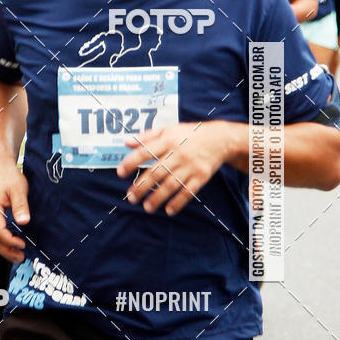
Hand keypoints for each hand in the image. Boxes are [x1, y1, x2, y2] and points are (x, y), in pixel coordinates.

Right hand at [0, 164, 29, 261]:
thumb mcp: (18, 189)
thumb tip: (24, 222)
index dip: (10, 241)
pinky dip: (3, 241)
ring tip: (18, 255)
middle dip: (6, 251)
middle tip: (21, 257)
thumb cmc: (9, 176)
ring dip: (4, 248)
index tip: (22, 245)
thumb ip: (20, 206)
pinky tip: (13, 244)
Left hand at [116, 121, 233, 214]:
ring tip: (146, 207)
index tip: (120, 173)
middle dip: (142, 187)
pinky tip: (168, 210)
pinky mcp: (201, 176)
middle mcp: (178, 154)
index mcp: (167, 140)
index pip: (145, 152)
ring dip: (157, 198)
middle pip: (156, 172)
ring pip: (171, 185)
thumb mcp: (168, 129)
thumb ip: (147, 136)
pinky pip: (188, 192)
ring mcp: (190, 166)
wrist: (219, 139)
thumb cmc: (189, 134)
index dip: (131, 162)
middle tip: (131, 197)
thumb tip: (126, 142)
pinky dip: (178, 202)